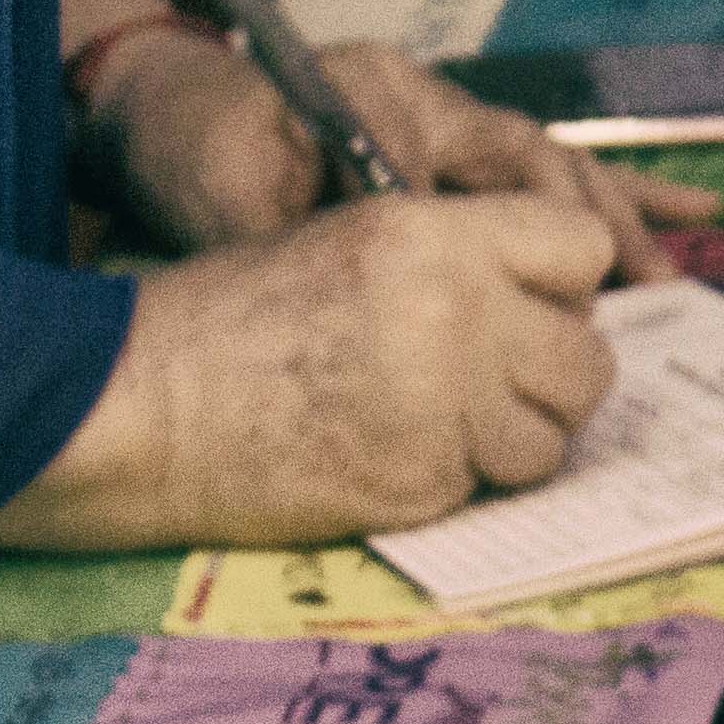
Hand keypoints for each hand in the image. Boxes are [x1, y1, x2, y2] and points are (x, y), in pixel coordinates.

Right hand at [0, 190, 625, 549]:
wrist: (135, 404)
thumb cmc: (231, 314)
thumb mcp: (353, 239)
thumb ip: (460, 260)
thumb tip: (551, 300)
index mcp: (438, 235)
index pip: (583, 248)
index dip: (564, 283)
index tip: (532, 306)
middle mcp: (456, 314)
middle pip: (588, 357)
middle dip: (551, 374)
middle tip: (497, 382)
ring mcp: (442, 408)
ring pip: (552, 437)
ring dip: (515, 438)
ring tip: (447, 425)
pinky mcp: (417, 487)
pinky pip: (489, 488)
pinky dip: (457, 481)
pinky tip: (394, 456)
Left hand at [84, 25, 713, 275]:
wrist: (160, 111)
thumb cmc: (191, 151)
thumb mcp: (234, 193)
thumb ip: (316, 229)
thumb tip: (404, 267)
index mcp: (384, 91)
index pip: (479, 155)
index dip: (524, 223)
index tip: (558, 285)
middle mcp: (429, 97)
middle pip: (536, 156)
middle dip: (597, 221)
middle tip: (646, 283)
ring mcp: (442, 120)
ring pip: (549, 168)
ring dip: (613, 217)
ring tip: (669, 271)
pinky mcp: (443, 148)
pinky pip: (536, 176)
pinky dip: (600, 199)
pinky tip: (676, 214)